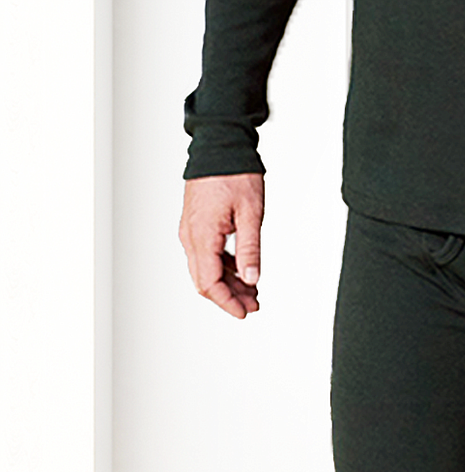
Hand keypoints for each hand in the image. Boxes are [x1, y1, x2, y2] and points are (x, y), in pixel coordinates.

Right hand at [179, 172, 264, 318]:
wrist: (220, 146)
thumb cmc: (234, 174)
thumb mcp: (250, 214)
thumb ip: (250, 250)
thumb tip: (252, 280)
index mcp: (202, 236)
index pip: (210, 283)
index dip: (227, 302)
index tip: (245, 312)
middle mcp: (191, 236)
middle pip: (205, 281)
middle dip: (229, 297)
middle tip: (254, 304)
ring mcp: (191, 231)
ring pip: (206, 270)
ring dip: (228, 284)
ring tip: (253, 291)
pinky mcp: (196, 225)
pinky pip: (207, 255)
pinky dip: (224, 268)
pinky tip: (243, 272)